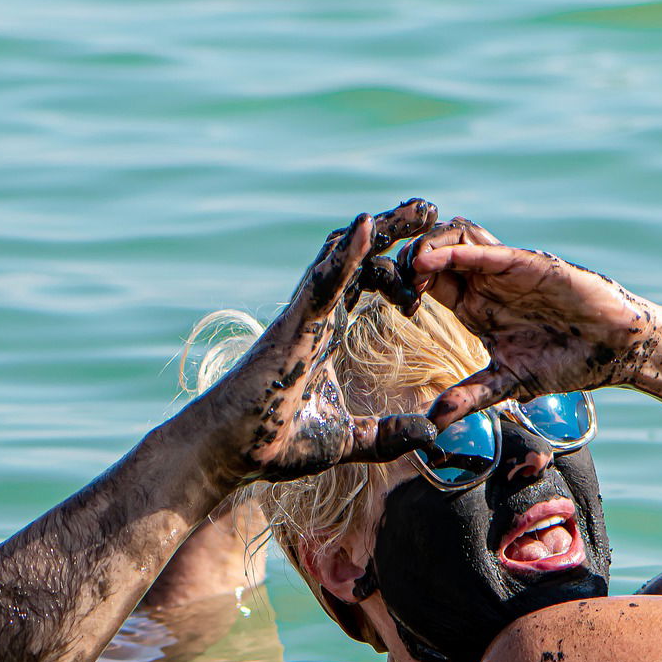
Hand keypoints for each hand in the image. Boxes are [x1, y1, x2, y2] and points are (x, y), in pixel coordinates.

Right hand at [202, 198, 438, 483]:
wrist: (227, 451)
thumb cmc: (272, 443)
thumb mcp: (349, 439)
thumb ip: (388, 434)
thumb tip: (431, 435)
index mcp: (326, 332)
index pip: (366, 282)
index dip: (399, 271)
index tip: (431, 278)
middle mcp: (315, 315)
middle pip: (358, 256)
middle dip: (395, 231)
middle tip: (434, 211)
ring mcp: (302, 316)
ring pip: (342, 254)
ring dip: (381, 229)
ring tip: (420, 210)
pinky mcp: (292, 325)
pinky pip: (323, 280)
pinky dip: (346, 253)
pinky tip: (369, 227)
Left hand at [399, 220, 660, 426]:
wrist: (613, 351)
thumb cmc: (563, 363)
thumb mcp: (506, 384)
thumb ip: (469, 398)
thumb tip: (431, 424)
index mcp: (473, 305)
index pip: (428, 282)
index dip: (404, 285)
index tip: (391, 304)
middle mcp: (486, 282)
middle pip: (434, 251)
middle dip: (408, 260)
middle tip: (393, 281)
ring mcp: (507, 270)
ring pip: (458, 238)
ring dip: (430, 247)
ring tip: (412, 269)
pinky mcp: (532, 264)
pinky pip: (491, 251)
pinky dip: (463, 252)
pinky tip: (438, 260)